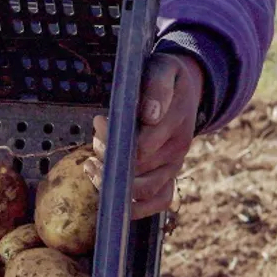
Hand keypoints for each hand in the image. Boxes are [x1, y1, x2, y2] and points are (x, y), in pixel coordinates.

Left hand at [87, 52, 204, 219]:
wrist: (186, 90)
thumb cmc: (167, 79)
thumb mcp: (163, 69)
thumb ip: (157, 88)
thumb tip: (150, 114)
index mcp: (177, 124)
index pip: (142, 145)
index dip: (115, 141)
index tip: (99, 123)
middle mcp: (177, 151)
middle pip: (138, 169)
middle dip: (108, 158)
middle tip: (94, 141)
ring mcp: (173, 167)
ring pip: (144, 191)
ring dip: (112, 182)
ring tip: (90, 165)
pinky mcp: (168, 177)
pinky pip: (157, 203)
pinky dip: (134, 207)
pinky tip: (106, 191)